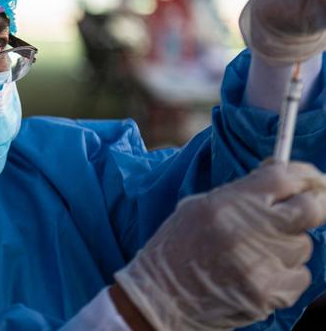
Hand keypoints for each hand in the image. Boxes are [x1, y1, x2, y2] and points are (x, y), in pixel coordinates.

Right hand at [114, 160, 325, 330]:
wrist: (161, 297)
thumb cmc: (177, 247)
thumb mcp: (198, 207)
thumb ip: (240, 193)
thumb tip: (280, 178)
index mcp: (227, 204)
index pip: (284, 179)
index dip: (302, 175)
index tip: (306, 178)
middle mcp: (249, 231)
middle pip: (311, 210)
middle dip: (310, 206)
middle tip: (299, 210)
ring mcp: (263, 265)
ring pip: (302, 245)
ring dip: (287, 245)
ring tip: (256, 251)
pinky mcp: (270, 294)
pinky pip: (299, 276)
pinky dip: (285, 273)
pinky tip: (258, 273)